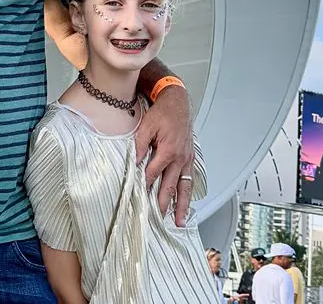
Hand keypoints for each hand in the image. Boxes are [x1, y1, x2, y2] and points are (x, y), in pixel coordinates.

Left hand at [133, 84, 193, 225]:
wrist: (177, 102)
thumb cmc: (162, 113)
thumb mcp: (146, 126)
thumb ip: (139, 146)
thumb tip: (133, 163)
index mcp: (168, 151)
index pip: (153, 175)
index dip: (145, 188)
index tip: (138, 200)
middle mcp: (180, 158)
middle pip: (170, 186)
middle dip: (164, 204)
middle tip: (159, 220)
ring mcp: (187, 159)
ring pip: (184, 187)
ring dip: (182, 205)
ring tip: (179, 220)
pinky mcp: (190, 158)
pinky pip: (189, 179)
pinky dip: (187, 192)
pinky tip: (185, 202)